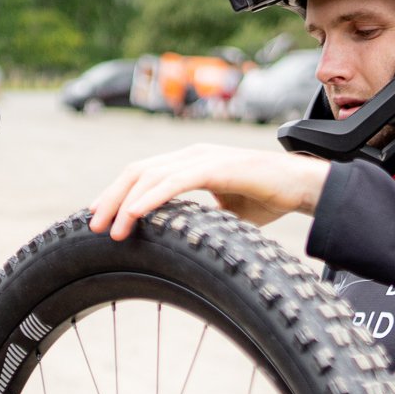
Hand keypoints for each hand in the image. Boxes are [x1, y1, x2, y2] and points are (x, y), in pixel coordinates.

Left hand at [88, 143, 328, 240]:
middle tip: (92, 226)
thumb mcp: (222, 212)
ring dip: (126, 202)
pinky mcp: (217, 167)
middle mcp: (191, 155)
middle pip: (137, 171)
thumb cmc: (266, 199)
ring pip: (151, 175)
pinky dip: (152, 197)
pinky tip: (136, 214)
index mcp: (189, 162)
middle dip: (110, 198)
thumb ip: (196, 217)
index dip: (117, 193)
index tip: (99, 217)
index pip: (143, 173)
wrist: (301, 186)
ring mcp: (203, 158)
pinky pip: (175, 182)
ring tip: (111, 229)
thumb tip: (177, 239)